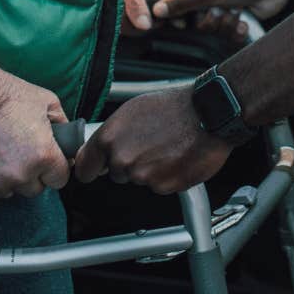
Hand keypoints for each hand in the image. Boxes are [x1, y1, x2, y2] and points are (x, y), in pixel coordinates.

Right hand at [0, 64, 70, 199]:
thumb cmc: (5, 94)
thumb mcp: (47, 102)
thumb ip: (63, 127)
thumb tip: (69, 142)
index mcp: (43, 156)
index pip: (59, 180)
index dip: (55, 169)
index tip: (47, 161)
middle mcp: (20, 174)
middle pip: (34, 189)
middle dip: (31, 174)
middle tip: (20, 152)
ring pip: (9, 191)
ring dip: (7, 178)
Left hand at [74, 88, 232, 194]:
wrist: (208, 114)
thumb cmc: (175, 107)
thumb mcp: (133, 109)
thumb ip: (112, 133)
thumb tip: (102, 148)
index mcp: (110, 138)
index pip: (85, 168)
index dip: (91, 168)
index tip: (95, 169)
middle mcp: (123, 159)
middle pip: (116, 174)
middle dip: (129, 164)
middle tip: (149, 145)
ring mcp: (143, 175)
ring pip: (139, 179)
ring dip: (150, 169)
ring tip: (166, 147)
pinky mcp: (163, 186)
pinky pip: (160, 185)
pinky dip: (168, 175)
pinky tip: (177, 157)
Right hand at [152, 0, 293, 36]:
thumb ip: (182, 2)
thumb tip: (158, 9)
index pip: (180, 4)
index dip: (181, 16)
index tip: (184, 23)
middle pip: (199, 23)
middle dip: (211, 21)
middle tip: (219, 10)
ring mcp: (227, 7)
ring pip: (216, 30)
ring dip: (227, 24)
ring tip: (237, 11)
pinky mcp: (242, 17)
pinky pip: (232, 34)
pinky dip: (239, 30)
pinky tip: (244, 20)